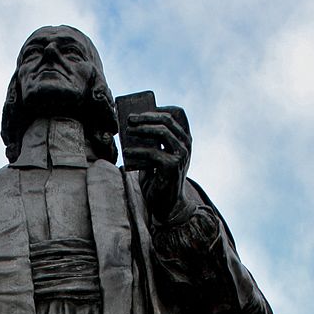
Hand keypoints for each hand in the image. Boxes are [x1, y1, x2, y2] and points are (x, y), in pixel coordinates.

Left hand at [128, 106, 191, 221]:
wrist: (166, 205)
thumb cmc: (158, 179)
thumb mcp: (156, 156)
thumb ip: (150, 142)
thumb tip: (132, 126)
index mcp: (184, 139)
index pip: (178, 113)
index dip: (160, 108)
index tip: (143, 110)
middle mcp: (186, 145)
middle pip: (167, 120)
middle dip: (146, 117)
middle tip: (129, 119)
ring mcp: (181, 155)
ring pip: (161, 132)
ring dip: (141, 129)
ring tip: (127, 131)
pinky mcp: (172, 166)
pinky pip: (152, 152)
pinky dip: (137, 151)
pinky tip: (126, 152)